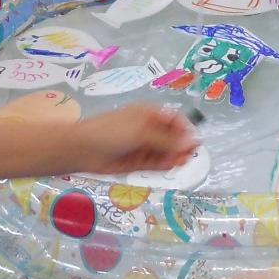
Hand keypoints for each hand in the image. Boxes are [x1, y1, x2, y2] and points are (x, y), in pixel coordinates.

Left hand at [73, 104, 197, 174]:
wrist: (84, 148)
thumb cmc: (113, 131)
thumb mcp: (142, 131)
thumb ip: (167, 139)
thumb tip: (191, 141)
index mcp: (149, 113)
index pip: (174, 119)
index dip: (185, 128)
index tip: (195, 140)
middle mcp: (148, 129)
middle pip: (171, 137)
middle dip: (182, 144)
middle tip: (192, 153)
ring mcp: (143, 146)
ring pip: (165, 151)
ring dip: (175, 155)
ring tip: (184, 160)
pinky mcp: (137, 162)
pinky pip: (155, 163)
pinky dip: (165, 164)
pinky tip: (173, 164)